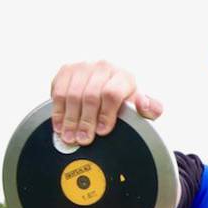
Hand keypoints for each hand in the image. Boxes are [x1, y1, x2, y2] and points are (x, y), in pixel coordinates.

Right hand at [49, 60, 164, 145]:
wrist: (108, 84)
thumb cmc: (124, 100)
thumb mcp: (140, 106)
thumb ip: (149, 108)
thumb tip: (143, 105)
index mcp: (123, 76)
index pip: (112, 93)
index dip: (106, 114)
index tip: (102, 131)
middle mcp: (103, 68)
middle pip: (90, 96)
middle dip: (85, 121)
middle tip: (83, 139)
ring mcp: (83, 67)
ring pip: (71, 94)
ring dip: (70, 119)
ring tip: (70, 136)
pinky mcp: (66, 71)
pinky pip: (57, 91)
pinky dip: (58, 111)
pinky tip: (60, 126)